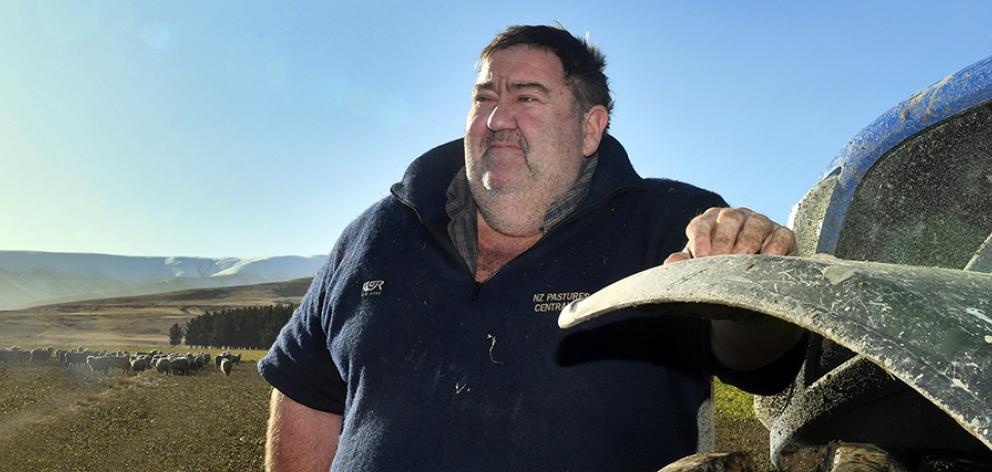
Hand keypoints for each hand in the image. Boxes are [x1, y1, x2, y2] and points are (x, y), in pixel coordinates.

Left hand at [664, 207, 794, 263]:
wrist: (749, 280)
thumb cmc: (719, 268)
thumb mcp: (701, 266)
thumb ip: (684, 263)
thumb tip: (671, 262)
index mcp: (711, 221)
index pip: (702, 224)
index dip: (700, 239)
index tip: (700, 258)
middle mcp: (736, 217)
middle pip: (729, 219)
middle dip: (724, 240)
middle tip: (720, 260)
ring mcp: (760, 223)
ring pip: (755, 223)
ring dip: (748, 242)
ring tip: (741, 260)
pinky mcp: (782, 234)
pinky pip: (781, 236)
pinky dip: (774, 247)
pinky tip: (766, 261)